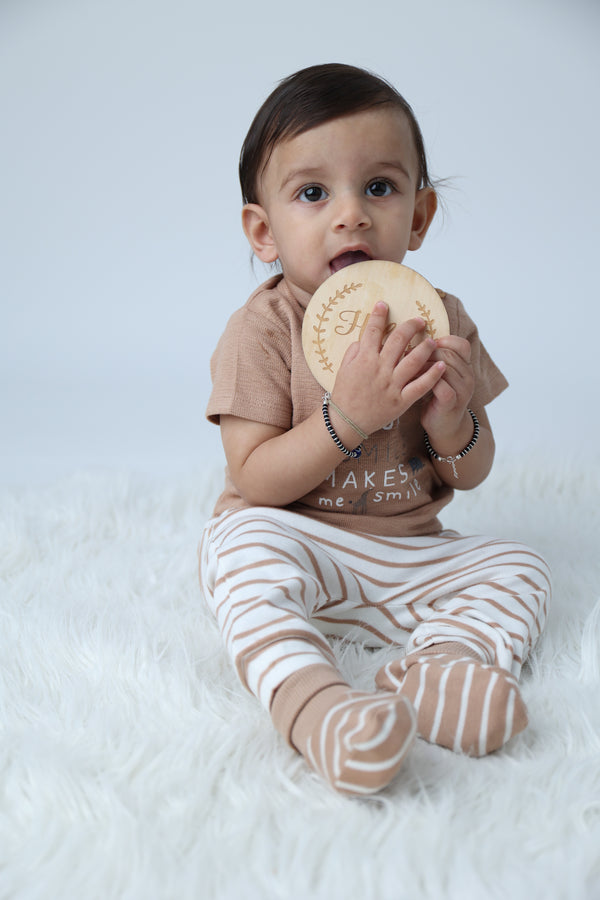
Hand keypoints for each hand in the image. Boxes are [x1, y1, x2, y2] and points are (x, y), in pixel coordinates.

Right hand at [330, 302, 445, 435]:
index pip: (373, 330)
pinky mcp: (401, 401)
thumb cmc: (344, 395)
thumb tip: (365, 339)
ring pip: (414, 360)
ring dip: (426, 347)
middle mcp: (380, 369)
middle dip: (411, 326)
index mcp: (364, 359)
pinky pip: (421, 386)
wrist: (346, 422)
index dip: (379, 314)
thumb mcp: (343, 369)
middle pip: (399, 340)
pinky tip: (442, 365)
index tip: (384, 304)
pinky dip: (433, 375)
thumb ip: (354, 351)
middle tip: (420, 320)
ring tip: (433, 341)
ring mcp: (391, 385)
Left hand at [420, 335, 474, 446]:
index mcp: (466, 367)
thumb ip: (435, 359)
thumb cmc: (436, 398)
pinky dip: (426, 380)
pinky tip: (414, 381)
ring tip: (409, 368)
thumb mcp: (439, 375)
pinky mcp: (452, 402)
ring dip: (423, 366)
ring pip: (445, 367)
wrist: (444, 428)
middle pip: (449, 354)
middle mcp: (468, 376)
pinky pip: (440, 384)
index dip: (444, 341)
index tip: (425, 346)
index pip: (461, 344)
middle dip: (427, 353)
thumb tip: (413, 339)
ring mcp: (463, 390)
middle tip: (408, 356)